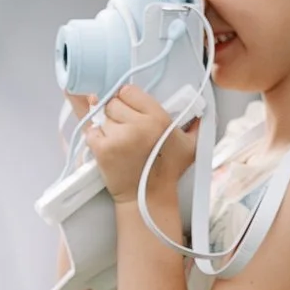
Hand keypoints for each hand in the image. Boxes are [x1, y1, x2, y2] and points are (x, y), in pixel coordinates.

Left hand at [86, 79, 196, 209]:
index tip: (131, 113)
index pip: (128, 91)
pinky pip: (91, 131)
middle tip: (127, 131)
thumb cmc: (168, 171)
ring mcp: (119, 137)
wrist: (148, 198)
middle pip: (113, 102)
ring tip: (121, 143)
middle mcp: (139, 125)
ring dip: (107, 127)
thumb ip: (195, 122)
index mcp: (158, 118)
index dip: (128, 101)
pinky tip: (110, 149)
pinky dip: (96, 138)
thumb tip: (198, 107)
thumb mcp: (190, 144)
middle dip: (117, 114)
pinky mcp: (103, 149)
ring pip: (102, 117)